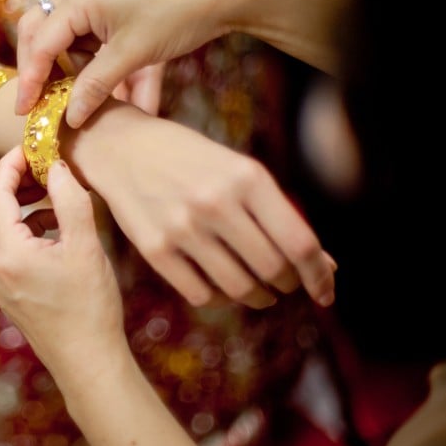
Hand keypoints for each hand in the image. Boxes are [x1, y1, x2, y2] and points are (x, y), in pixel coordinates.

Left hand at [0, 147, 125, 372]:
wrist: (87, 359)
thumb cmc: (90, 307)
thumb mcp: (86, 246)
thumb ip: (69, 200)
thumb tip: (55, 166)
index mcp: (6, 253)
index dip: (10, 164)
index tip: (32, 147)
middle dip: (7, 180)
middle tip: (38, 166)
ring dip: (13, 202)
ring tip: (49, 193)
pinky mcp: (1, 287)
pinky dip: (18, 224)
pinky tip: (52, 224)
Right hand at [16, 0, 228, 128]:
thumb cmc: (176, 15)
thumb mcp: (132, 56)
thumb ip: (94, 87)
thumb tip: (68, 119)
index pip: (40, 44)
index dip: (31, 81)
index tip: (24, 111)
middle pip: (37, 30)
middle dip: (36, 68)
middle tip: (35, 102)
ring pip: (58, 30)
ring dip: (61, 61)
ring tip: (71, 92)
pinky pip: (79, 26)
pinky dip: (80, 52)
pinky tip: (92, 74)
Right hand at [66, 101, 336, 308]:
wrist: (120, 147)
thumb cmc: (190, 160)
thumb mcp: (238, 172)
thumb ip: (279, 215)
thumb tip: (325, 267)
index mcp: (247, 176)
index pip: (299, 242)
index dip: (318, 276)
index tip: (325, 293)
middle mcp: (216, 202)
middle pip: (272, 269)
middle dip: (286, 284)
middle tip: (284, 283)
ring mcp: (182, 227)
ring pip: (239, 288)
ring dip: (257, 297)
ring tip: (258, 290)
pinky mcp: (153, 248)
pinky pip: (201, 294)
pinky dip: (219, 298)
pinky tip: (221, 286)